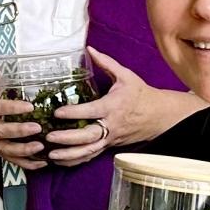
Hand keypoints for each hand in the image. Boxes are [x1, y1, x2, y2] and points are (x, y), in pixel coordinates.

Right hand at [0, 65, 45, 165]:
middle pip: (0, 131)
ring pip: (5, 149)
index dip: (11, 108)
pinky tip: (42, 163)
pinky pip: (11, 160)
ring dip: (23, 150)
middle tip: (37, 128)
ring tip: (40, 147)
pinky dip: (26, 163)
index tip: (30, 107)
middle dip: (19, 131)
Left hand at [41, 48, 166, 164]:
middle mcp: (111, 125)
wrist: (159, 116)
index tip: (57, 112)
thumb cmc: (140, 94)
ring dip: (70, 155)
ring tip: (51, 155)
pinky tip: (61, 161)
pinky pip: (92, 155)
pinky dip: (76, 160)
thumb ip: (106, 62)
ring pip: (89, 151)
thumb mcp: (126, 75)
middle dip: (68, 138)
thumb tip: (89, 48)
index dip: (73, 112)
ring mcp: (110, 138)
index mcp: (113, 106)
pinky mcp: (110, 146)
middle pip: (88, 136)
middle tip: (50, 136)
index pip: (91, 111)